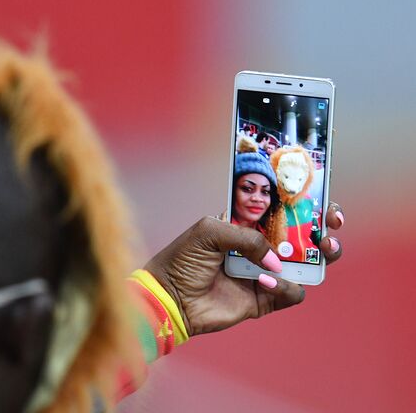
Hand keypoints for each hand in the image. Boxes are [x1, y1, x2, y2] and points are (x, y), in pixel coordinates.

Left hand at [144, 203, 343, 335]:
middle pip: (301, 238)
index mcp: (246, 226)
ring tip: (323, 249)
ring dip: (319, 257)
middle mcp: (258, 249)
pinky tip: (264, 281)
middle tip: (330, 225)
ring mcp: (263, 274)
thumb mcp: (210, 231)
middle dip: (323, 229)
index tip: (322, 200)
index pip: (281, 212)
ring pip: (305, 266)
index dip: (304, 205)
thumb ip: (247, 236)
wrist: (169, 298)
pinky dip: (284, 286)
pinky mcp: (263, 300)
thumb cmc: (183, 259)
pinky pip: (290, 293)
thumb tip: (275, 258)